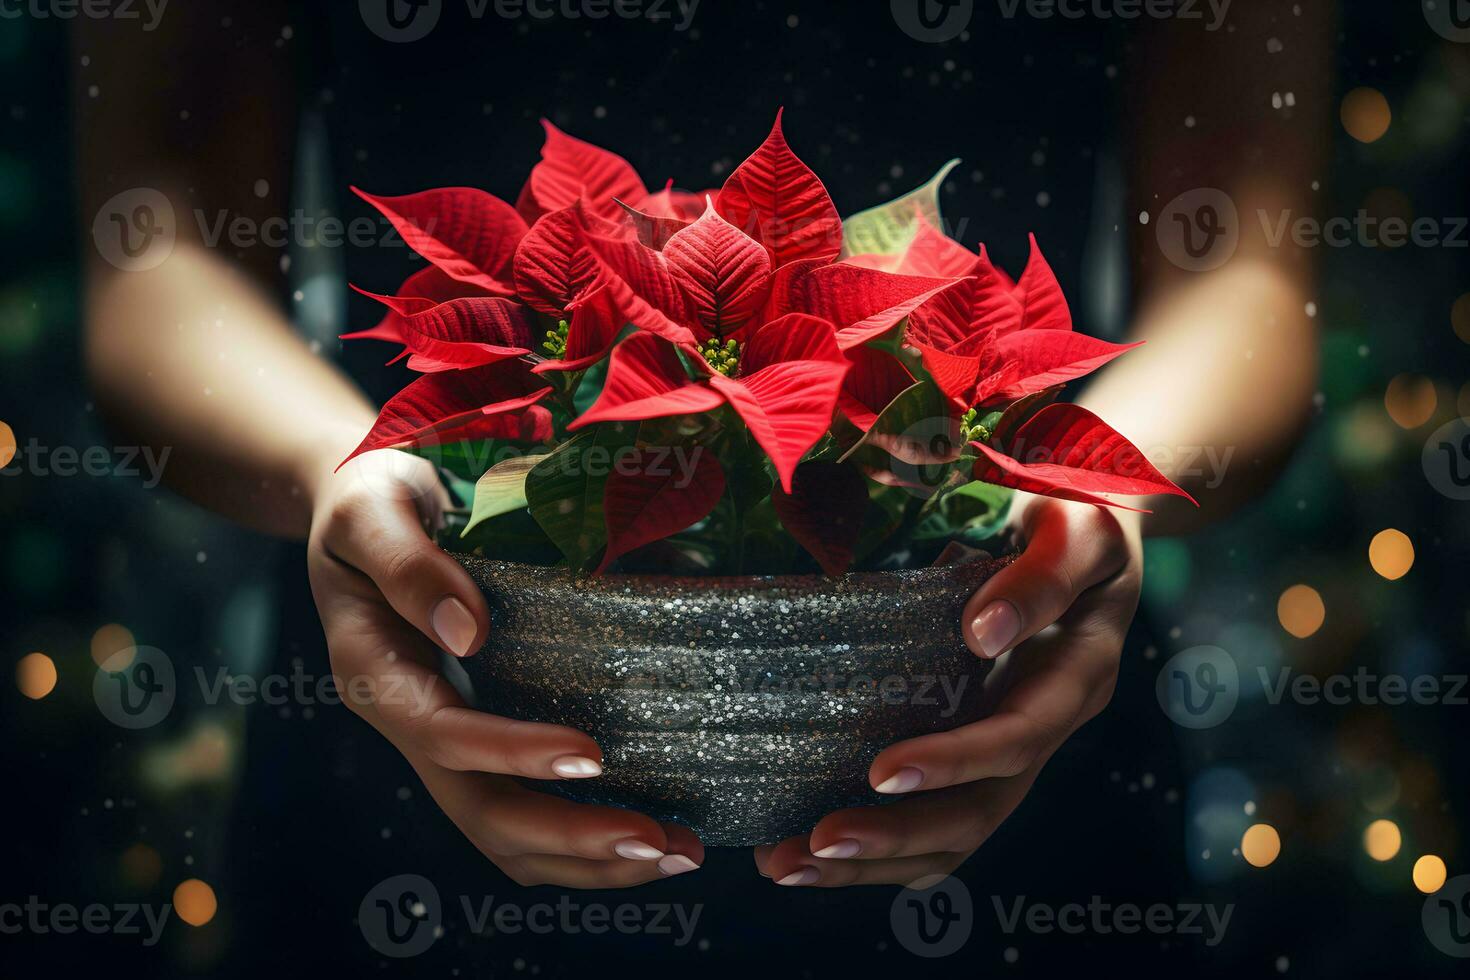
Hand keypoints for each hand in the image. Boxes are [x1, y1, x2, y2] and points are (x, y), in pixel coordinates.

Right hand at [307, 451, 703, 885]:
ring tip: (674, 853)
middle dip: (570, 838)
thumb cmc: (372, 499)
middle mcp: (409, 722)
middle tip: (658, 842)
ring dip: (585, 858)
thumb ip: (409, 565)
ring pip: (503, 833)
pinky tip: (645, 835)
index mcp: (377, 673)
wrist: (366, 508)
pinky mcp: (476, 737)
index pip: (445, 735)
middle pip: (481, 812)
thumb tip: (467, 631)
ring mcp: (443, 739)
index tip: (591, 754)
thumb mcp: (372, 511)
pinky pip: (521, 808)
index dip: (515, 753)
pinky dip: (580, 838)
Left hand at [754, 493, 1140, 885]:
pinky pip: (932, 817)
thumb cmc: (1078, 513)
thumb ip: (1041, 578)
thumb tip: (982, 633)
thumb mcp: (1076, 528)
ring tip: (786, 864)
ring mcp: (1008, 748)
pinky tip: (805, 845)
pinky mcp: (973, 749)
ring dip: (871, 858)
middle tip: (812, 844)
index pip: (1016, 740)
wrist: (1084, 528)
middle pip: (979, 814)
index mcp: (1073, 679)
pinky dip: (874, 843)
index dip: (954, 763)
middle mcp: (1042, 728)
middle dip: (895, 837)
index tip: (881, 774)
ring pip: (951, 834)